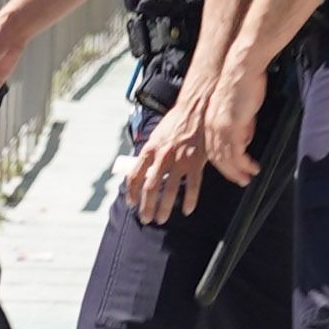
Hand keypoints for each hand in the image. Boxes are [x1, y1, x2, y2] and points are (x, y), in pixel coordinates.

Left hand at [120, 101, 212, 223]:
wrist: (196, 109)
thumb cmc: (175, 122)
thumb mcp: (156, 136)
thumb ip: (150, 153)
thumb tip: (142, 171)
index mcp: (149, 149)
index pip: (135, 176)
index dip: (132, 193)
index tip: (132, 203)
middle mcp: (162, 157)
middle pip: (151, 188)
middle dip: (146, 206)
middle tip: (145, 218)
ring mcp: (180, 160)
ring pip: (169, 191)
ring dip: (164, 208)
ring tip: (161, 219)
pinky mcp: (196, 162)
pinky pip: (192, 186)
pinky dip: (190, 201)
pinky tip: (187, 210)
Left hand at [191, 63, 268, 193]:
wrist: (243, 68)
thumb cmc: (244, 83)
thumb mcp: (241, 109)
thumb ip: (242, 126)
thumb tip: (245, 140)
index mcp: (212, 121)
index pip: (214, 149)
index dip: (224, 163)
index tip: (233, 171)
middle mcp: (212, 127)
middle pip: (217, 158)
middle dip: (229, 172)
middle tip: (241, 181)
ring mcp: (220, 128)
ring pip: (226, 159)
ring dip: (237, 171)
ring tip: (248, 178)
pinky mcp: (231, 127)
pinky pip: (236, 153)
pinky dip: (244, 164)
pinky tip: (253, 168)